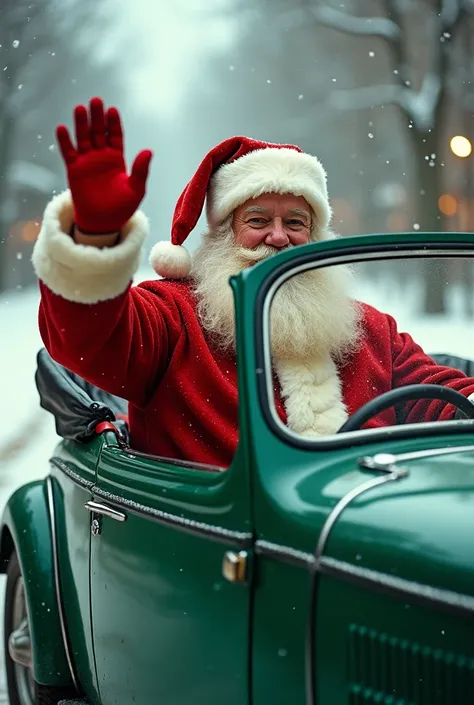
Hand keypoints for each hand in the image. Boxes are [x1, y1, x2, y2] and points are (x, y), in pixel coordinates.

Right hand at [56, 97, 152, 232]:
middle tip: (96, 101)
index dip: (114, 123)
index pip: (115, 136)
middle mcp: (101, 156)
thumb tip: (148, 151)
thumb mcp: (136, 189)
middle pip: (99, 132)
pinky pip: (69, 153)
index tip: (113, 110)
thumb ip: (141, 170)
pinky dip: (65, 141)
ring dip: (81, 124)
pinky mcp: (74, 170)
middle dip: (97, 117)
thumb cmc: (122, 207)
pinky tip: (62, 128)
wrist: (104, 222)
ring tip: (80, 109)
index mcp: (117, 158)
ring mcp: (87, 161)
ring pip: (83, 138)